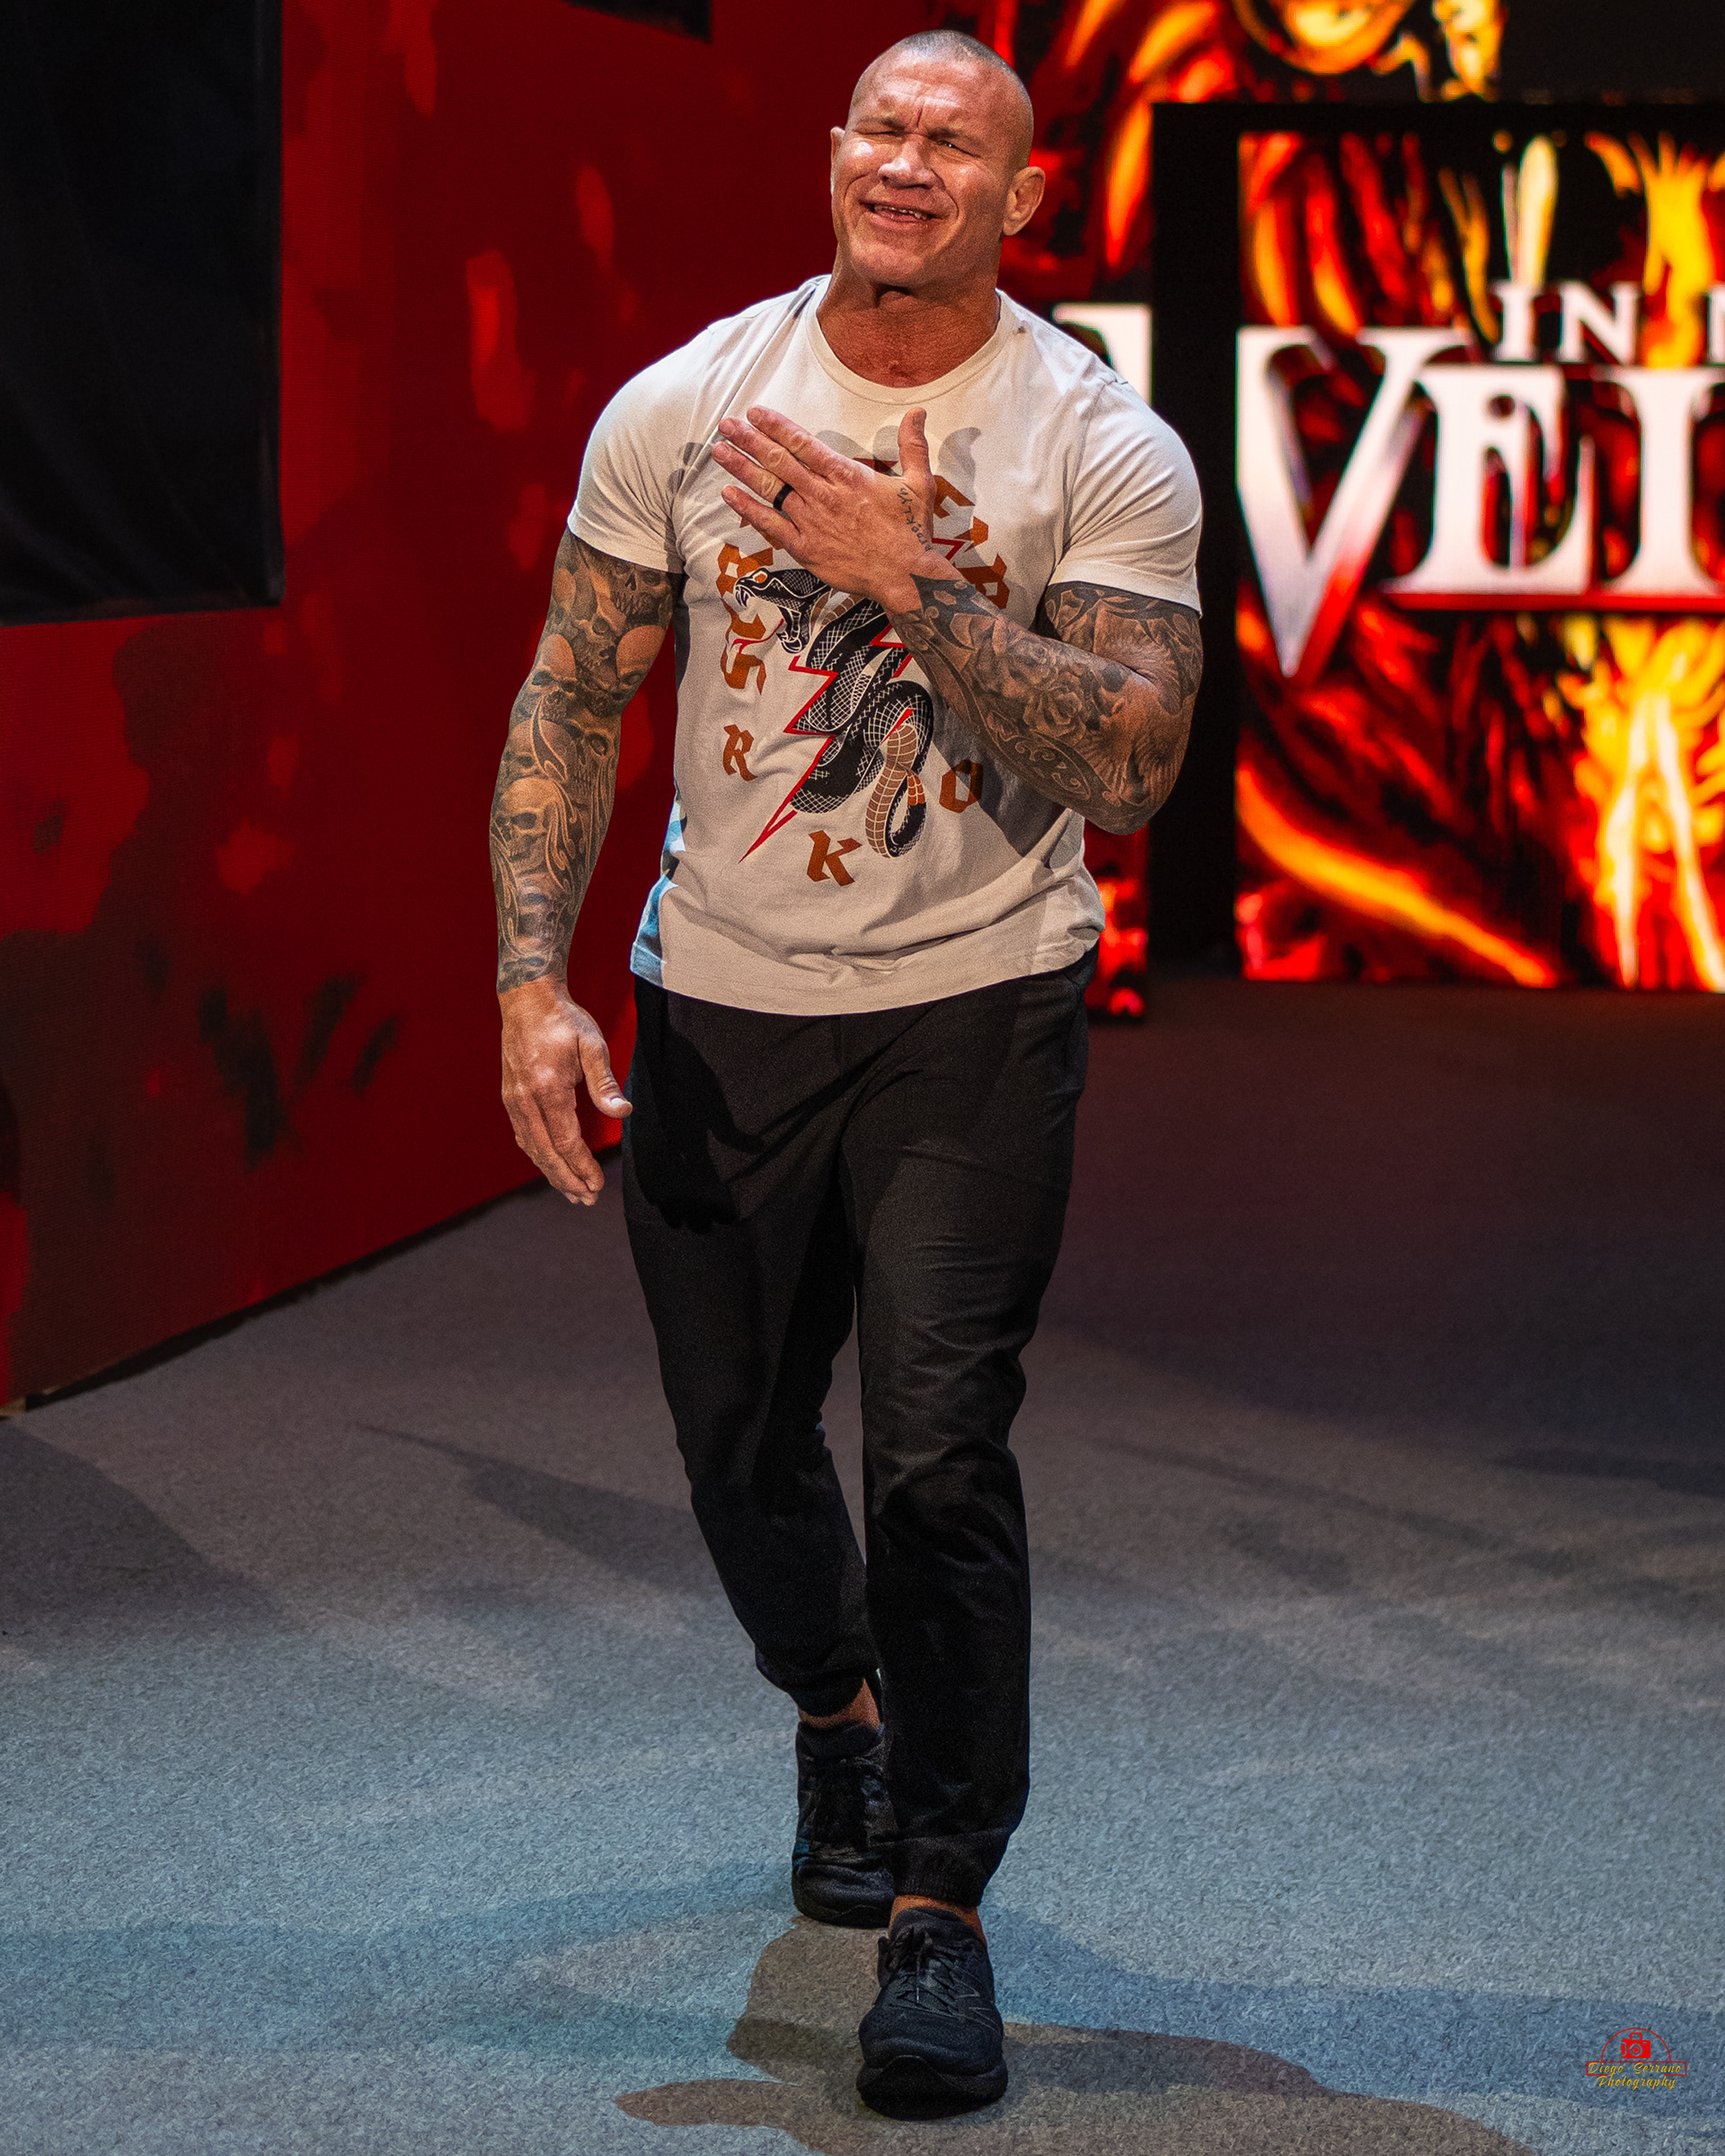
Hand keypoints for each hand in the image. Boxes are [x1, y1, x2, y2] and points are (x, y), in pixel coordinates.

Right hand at [499, 977, 630, 1205]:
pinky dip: (539, 1156)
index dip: (582, 1167)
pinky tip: (552, 1166)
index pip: (566, 1141)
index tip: (597, 1185)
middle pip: (546, 1153)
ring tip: (573, 1193)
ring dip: (552, 1173)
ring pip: (533, 1148)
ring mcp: (513, 1100)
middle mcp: (525, 1099)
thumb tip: (623, 1113)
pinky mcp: (510, 1098)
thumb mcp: (592, 1044)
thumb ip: (605, 1082)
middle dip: (568, 1180)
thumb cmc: (564, 1020)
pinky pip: (525, 1136)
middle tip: (587, 1200)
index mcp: (547, 1088)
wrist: (527, 1000)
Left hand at [711, 406, 957, 612]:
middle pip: (779, 461)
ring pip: (770, 489)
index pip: (804, 444)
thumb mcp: (920, 483)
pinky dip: (748, 509)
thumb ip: (912, 445)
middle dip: (750, 440)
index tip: (755, 413)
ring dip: (742, 468)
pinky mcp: (805, 547)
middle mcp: (823, 495)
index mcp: (847, 475)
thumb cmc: (911, 532)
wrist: (905, 577)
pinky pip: (770, 525)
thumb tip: (918, 412)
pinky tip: (728, 494)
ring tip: (719, 451)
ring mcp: (811, 521)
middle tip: (726, 424)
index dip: (777, 426)